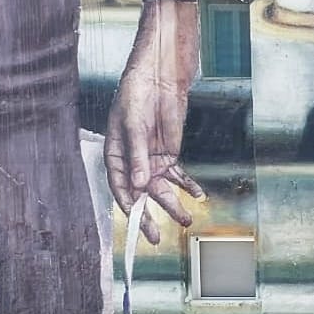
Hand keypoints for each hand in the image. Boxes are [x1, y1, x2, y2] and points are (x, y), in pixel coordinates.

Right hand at [106, 0, 204, 243]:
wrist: (159, 76)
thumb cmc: (137, 94)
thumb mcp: (134, 123)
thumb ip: (138, 155)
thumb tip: (140, 184)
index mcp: (114, 154)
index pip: (119, 186)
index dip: (128, 204)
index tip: (137, 220)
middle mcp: (132, 161)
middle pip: (141, 194)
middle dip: (150, 216)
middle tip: (157, 237)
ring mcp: (152, 159)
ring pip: (163, 189)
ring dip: (174, 204)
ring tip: (187, 220)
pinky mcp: (169, 154)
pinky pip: (179, 176)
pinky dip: (189, 186)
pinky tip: (198, 197)